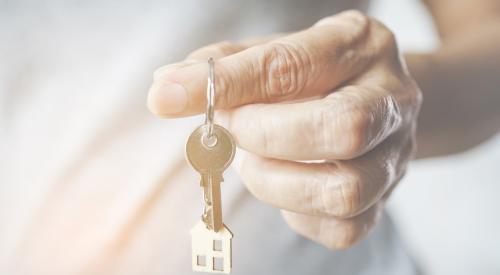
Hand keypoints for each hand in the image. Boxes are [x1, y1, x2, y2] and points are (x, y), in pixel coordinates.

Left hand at [148, 10, 421, 248]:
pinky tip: (283, 184)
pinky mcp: (385, 200)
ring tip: (254, 162)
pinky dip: (296, 212)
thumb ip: (226, 65)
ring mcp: (396, 155)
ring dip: (276, 182)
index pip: (292, 65)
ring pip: (343, 190)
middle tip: (231, 132)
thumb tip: (166, 85)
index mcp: (359, 44)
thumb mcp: (277, 51)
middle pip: (341, 129)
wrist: (375, 98)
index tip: (169, 96)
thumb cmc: (317, 74)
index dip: (228, 84)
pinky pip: (342, 228)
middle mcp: (391, 99)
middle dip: (265, 137)